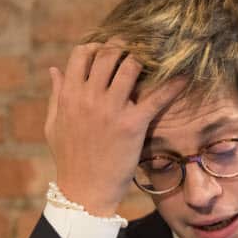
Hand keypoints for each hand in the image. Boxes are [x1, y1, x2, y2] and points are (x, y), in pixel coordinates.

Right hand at [44, 41, 185, 216]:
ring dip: (144, 59)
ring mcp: (112, 109)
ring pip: (130, 66)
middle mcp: (89, 97)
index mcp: (70, 95)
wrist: (85, 191)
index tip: (109, 50)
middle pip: (109, 54)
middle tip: (138, 49)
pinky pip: (156, 97)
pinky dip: (172, 85)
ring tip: (154, 60)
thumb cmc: (69, 160)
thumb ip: (55, 95)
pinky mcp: (133, 125)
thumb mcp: (53, 125)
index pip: (82, 54)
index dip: (97, 46)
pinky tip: (184, 76)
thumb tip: (54, 70)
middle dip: (124, 46)